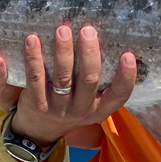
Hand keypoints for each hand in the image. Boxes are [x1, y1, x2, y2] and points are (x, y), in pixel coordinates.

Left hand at [9, 24, 137, 146]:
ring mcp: (58, 108)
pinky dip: (33, 58)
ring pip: (63, 78)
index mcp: (100, 108)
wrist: (39, 131)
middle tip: (88, 30)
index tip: (128, 55)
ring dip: (63, 52)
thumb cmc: (70, 104)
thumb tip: (104, 37)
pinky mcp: (37, 104)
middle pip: (89, 81)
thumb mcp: (89, 100)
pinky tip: (32, 40)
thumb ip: (97, 78)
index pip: (119, 96)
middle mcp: (81, 109)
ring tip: (62, 30)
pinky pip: (35, 79)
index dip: (126, 77)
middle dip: (89, 54)